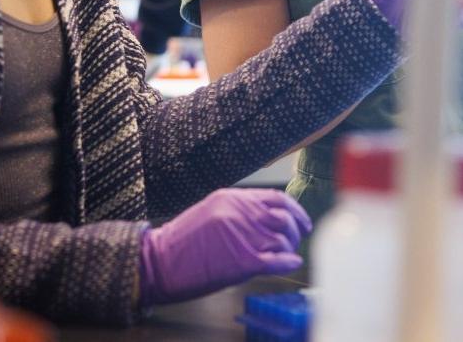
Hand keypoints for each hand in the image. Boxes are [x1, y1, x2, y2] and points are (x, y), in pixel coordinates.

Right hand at [138, 189, 310, 306]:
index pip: (276, 198)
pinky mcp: (243, 261)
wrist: (160, 262)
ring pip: (283, 239)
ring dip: (289, 249)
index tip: (302, 221)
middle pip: (284, 218)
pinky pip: (278, 260)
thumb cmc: (182, 242)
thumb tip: (268, 220)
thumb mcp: (211, 212)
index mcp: (232, 198)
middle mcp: (241, 214)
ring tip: (284, 255)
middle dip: (295, 231)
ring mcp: (243, 236)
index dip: (295, 211)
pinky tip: (291, 263)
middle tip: (294, 241)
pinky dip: (288, 262)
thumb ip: (239, 211)